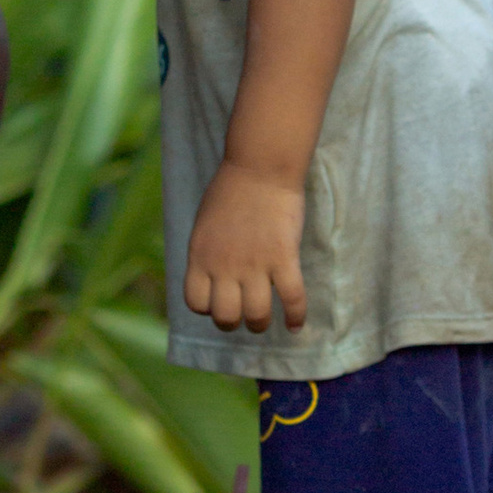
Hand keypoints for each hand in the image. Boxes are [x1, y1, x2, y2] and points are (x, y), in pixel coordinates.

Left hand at [182, 157, 308, 333]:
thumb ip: (206, 253)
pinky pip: (292, 299)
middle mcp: (224, 264)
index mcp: (200, 255)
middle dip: (233, 322)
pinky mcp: (283, 257)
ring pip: (256, 315)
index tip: (218, 301)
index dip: (207, 308)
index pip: (196, 303)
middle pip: (225, 316)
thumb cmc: (231, 191)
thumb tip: (210, 279)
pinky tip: (295, 325)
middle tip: (242, 315)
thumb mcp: (204, 224)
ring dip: (260, 324)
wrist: (259, 167)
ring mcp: (254, 263)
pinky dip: (296, 317)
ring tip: (263, 321)